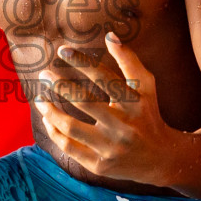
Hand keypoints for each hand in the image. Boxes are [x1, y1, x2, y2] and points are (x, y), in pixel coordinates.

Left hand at [34, 32, 176, 185]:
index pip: (104, 77)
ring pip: (72, 128)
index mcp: (135, 103)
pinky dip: (55, 132)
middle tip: (44, 74)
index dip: (81, 61)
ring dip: (51, 111)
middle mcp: (124, 126)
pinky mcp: (100, 165)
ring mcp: (111, 148)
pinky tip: (48, 119)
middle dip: (60, 85)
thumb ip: (129, 61)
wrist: (160, 159)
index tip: (62, 50)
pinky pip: (69, 148)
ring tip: (40, 99)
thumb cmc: (148, 115)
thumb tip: (110, 35)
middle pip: (85, 102)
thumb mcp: (146, 87)